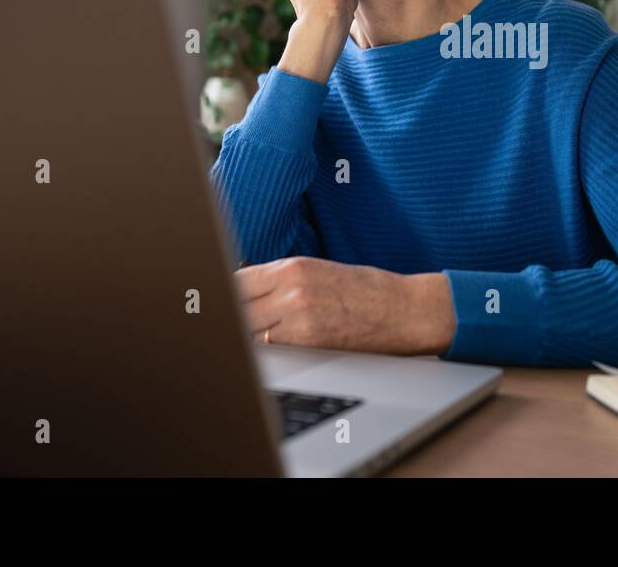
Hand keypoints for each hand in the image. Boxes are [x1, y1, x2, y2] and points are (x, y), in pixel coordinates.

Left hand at [237, 256, 456, 356]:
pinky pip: (271, 349)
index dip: (221, 296)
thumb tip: (243, 295)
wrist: (404, 309)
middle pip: (236, 306)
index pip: (235, 281)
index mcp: (293, 267)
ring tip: (251, 338)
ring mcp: (298, 317)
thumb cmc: (366, 291)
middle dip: (231, 317)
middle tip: (224, 325)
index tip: (212, 302)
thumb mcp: (319, 272)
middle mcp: (291, 289)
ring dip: (247, 336)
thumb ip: (280, 281)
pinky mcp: (309, 343)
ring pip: (249, 331)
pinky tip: (274, 350)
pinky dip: (267, 351)